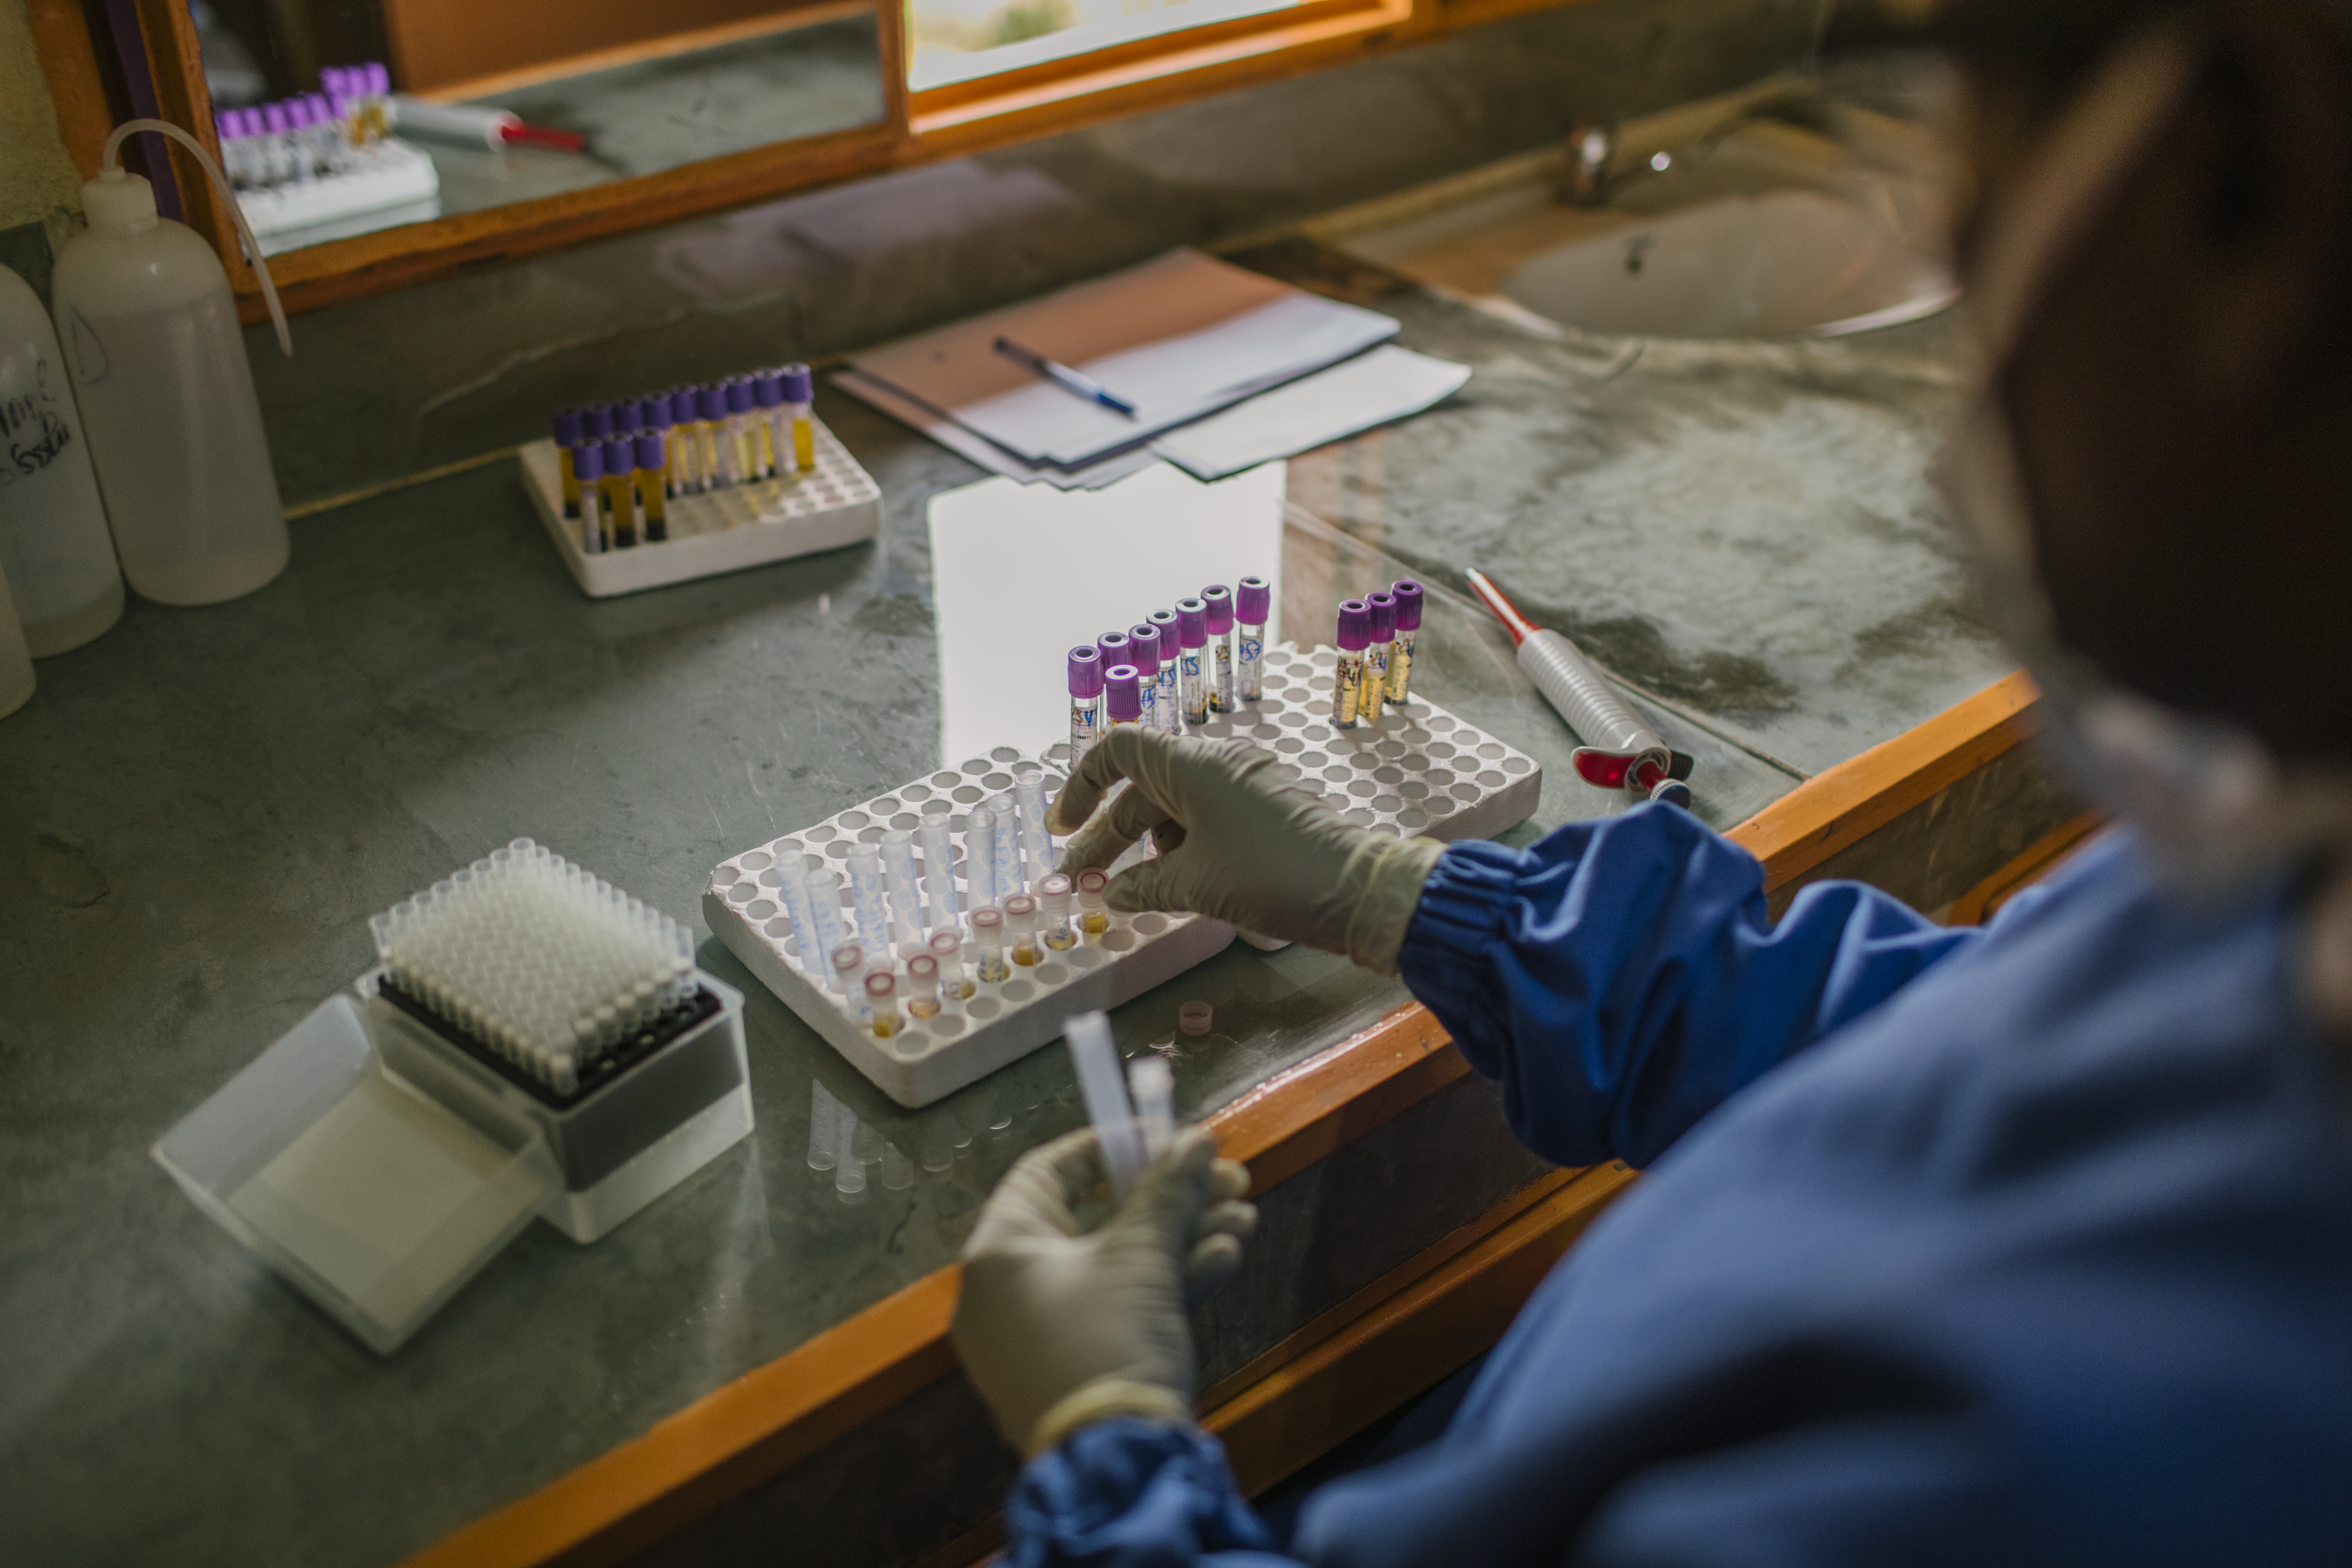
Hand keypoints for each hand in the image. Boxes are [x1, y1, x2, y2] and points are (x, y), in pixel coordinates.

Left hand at [953, 1125, 1255, 1457]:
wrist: (1115, 1464)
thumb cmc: (1109, 1340)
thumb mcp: (1143, 1257)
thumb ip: (1166, 1193)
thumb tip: (1194, 1141)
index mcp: (999, 1251)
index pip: (1050, 1171)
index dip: (1113, 1146)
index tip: (1170, 1136)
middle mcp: (1008, 1289)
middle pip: (1094, 1216)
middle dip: (1167, 1197)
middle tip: (1228, 1179)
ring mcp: (1039, 1333)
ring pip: (1115, 1264)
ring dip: (1181, 1237)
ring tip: (1243, 1218)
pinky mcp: (1075, 1366)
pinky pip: (1117, 1307)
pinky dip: (1165, 1283)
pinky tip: (1224, 1260)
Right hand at [1051, 727, 1445, 971]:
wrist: (1357, 891)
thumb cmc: (1271, 876)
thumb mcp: (1195, 885)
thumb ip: (1145, 886)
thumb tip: (1112, 894)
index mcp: (1194, 766)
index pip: (1119, 750)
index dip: (1083, 785)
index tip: (1063, 828)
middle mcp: (1217, 767)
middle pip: (1142, 791)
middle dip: (1106, 838)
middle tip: (1078, 884)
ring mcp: (1244, 789)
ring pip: (1176, 812)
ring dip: (1145, 851)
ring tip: (1127, 895)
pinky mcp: (1265, 813)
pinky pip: (1207, 825)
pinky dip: (1182, 853)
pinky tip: (1169, 890)